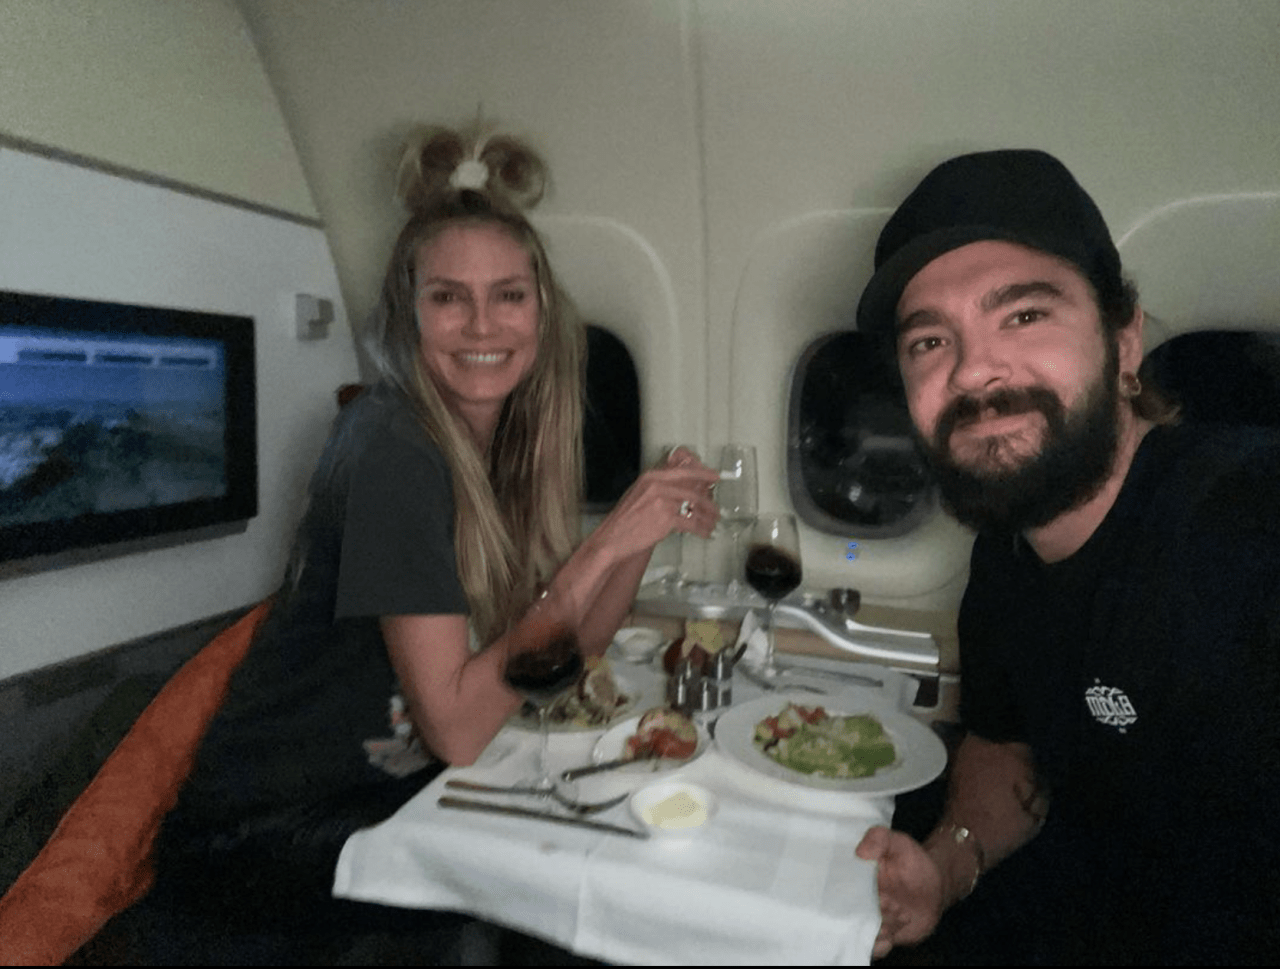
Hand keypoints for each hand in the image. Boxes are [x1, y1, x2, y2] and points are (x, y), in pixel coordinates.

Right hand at [587, 452, 718, 558]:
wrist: (612, 538)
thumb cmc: (624, 520)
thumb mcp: (639, 495)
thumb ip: (659, 489)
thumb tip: (681, 491)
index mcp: (651, 477)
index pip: (683, 472)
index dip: (702, 473)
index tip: (714, 476)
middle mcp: (658, 486)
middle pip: (692, 490)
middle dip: (708, 501)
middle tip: (716, 509)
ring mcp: (663, 502)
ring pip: (695, 507)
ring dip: (707, 517)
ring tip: (712, 523)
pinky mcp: (666, 519)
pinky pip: (691, 523)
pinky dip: (701, 529)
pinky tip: (705, 533)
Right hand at [856, 825, 944, 957]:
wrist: (935, 883)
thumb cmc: (911, 861)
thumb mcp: (897, 841)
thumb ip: (879, 838)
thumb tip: (860, 852)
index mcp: (855, 879)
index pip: (838, 889)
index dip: (846, 893)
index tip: (861, 891)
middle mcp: (859, 901)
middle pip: (848, 914)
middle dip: (863, 913)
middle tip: (885, 903)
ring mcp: (872, 919)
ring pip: (863, 932)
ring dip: (877, 928)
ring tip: (897, 914)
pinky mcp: (885, 935)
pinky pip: (876, 947)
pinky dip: (879, 946)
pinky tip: (890, 936)